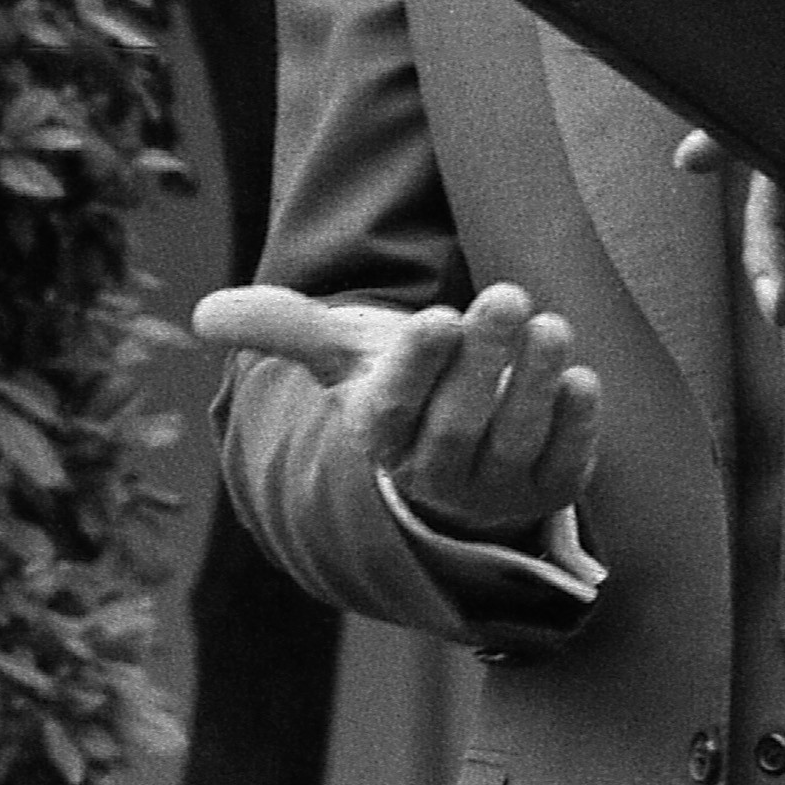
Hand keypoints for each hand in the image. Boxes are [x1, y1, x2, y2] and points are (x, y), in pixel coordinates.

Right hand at [193, 279, 603, 541]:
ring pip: (514, 442)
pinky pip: (564, 465)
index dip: (416, 368)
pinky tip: (581, 381)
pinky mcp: (551, 487)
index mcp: (381, 438)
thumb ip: (285, 328)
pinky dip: (575, 426)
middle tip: (504, 296)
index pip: (393, 411)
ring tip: (550, 326)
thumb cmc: (403, 384)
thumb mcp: (346, 355)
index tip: (437, 318)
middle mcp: (435, 473)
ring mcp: (495, 487)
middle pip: (457, 426)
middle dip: (482, 361)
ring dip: (534, 384)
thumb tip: (203, 313)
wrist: (465, 443)